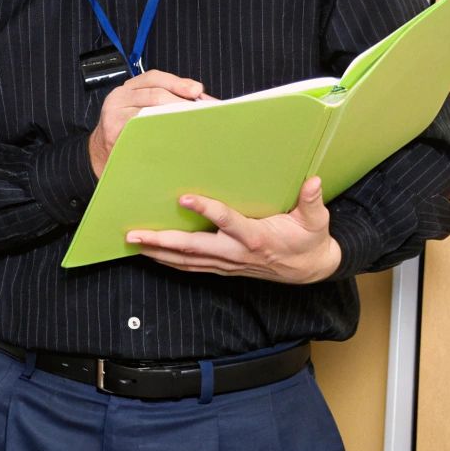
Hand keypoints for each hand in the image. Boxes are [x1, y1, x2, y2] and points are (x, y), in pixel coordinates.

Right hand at [88, 70, 207, 176]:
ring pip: (149, 112)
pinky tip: (173, 137)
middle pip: (155, 94)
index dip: (177, 82)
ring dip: (174, 118)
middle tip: (201, 112)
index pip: (154, 78)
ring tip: (191, 124)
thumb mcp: (141, 106)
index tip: (197, 90)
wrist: (100, 151)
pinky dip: (159, 132)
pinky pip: (141, 130)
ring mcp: (114, 116)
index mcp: (128, 89)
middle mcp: (119, 98)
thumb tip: (201, 98)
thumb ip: (166, 98)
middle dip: (181, 102)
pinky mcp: (114, 134)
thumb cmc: (128, 129)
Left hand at [126, 176, 342, 283]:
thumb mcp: (316, 221)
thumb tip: (313, 181)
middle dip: (162, 241)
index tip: (184, 197)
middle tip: (134, 235)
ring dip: (158, 253)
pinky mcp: (223, 267)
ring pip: (186, 260)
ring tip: (132, 243)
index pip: (227, 222)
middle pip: (193, 248)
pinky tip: (150, 254)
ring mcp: (227, 263)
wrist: (310, 269)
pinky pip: (191, 266)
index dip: (206, 210)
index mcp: (256, 237)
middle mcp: (236, 253)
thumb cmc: (309, 240)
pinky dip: (169, 261)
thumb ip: (312, 202)